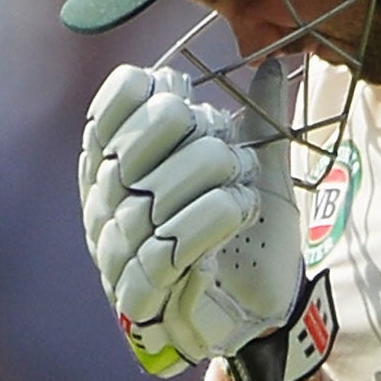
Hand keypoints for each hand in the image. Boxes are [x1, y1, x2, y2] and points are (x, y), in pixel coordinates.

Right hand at [79, 61, 308, 376]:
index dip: (151, 95)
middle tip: (231, 153)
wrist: (253, 315)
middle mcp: (105, 207)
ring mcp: (117, 252)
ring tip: (242, 184)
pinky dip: (210, 221)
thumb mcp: (258, 175)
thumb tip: (276, 64)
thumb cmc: (245, 240)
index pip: (110, 111)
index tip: (192, 101)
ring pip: (153, 196)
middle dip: (194, 137)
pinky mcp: (142, 295)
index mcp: (117, 168)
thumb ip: (260, 122)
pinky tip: (238, 211)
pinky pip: (169, 248)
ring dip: (210, 180)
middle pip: (135, 148)